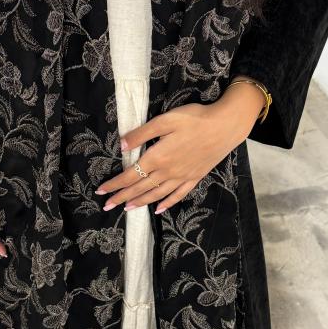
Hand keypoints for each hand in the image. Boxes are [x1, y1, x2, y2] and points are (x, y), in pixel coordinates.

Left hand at [95, 81, 265, 213]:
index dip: (115, 184)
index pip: (130, 175)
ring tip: (127, 209)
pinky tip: (158, 209)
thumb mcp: (165, 120)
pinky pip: (178, 195)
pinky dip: (166, 203)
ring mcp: (182, 177)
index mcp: (157, 157)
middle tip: (107, 206)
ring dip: (140, 202)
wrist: (226, 126)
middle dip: (122, 197)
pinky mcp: (195, 177)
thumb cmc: (195, 119)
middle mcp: (168, 171)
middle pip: (140, 187)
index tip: (101, 191)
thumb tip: (122, 146)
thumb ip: (142, 134)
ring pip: (156, 194)